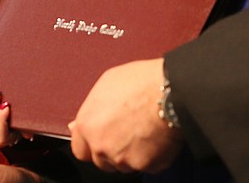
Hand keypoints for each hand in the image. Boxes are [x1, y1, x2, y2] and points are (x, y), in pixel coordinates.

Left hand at [69, 58, 183, 173]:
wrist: (171, 91)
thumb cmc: (142, 82)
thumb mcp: (107, 83)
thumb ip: (91, 109)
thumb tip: (77, 125)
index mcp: (88, 125)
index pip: (80, 150)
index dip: (92, 144)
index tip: (102, 139)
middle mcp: (101, 146)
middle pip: (102, 161)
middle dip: (113, 151)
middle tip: (129, 132)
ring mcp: (123, 159)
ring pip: (125, 165)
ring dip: (132, 154)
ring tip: (146, 130)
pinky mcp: (145, 165)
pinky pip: (148, 166)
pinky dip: (154, 156)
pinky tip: (158, 136)